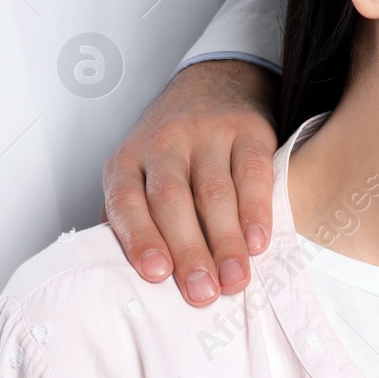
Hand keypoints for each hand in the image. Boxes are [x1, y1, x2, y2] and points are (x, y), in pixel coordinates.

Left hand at [102, 57, 277, 306]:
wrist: (214, 85)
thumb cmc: (171, 150)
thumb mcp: (138, 175)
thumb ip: (130, 220)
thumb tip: (120, 278)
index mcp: (127, 161)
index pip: (126, 200)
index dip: (138, 237)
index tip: (155, 274)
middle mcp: (163, 144)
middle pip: (172, 200)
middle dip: (187, 250)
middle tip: (201, 293)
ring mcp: (206, 134)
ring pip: (213, 192)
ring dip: (225, 241)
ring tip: (234, 280)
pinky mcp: (247, 132)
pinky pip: (252, 173)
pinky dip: (256, 211)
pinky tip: (258, 242)